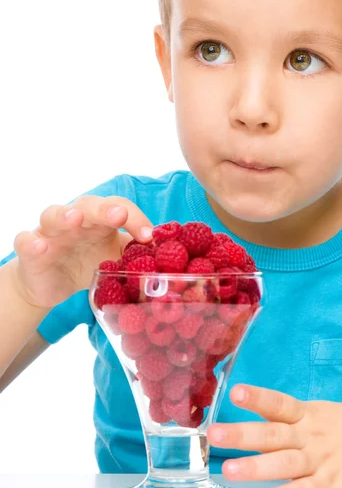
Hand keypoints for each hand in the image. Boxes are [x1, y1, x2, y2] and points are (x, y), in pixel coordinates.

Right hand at [10, 195, 152, 308]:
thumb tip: (170, 252)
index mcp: (101, 219)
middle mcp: (76, 219)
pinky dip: (32, 242)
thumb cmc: (88, 262)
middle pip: (89, 204)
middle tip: (118, 215)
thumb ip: (138, 254)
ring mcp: (51, 233)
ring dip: (64, 215)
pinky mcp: (31, 251)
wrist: (51, 283)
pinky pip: (26, 241)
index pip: (120, 207)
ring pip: (54, 215)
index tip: (150, 236)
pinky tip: (40, 247)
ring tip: (75, 219)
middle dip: (105, 209)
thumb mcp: (116, 258)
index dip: (135, 218)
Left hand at [207, 385, 341, 487]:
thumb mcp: (330, 413)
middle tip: (214, 433)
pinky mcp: (333, 487)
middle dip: (241, 434)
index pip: (279, 404)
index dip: (257, 397)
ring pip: (282, 463)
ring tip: (228, 468)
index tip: (236, 392)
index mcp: (311, 414)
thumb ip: (300, 419)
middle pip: (272, 434)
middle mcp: (312, 435)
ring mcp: (322, 461)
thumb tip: (270, 418)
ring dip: (254, 466)